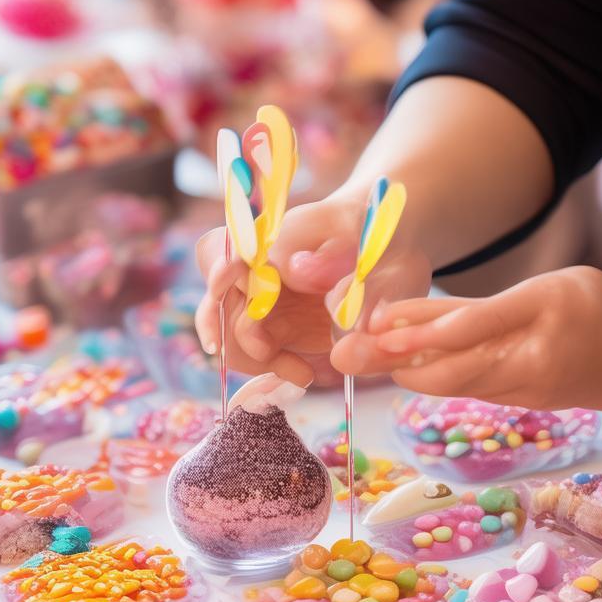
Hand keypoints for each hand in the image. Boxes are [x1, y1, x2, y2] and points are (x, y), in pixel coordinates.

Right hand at [194, 186, 432, 386]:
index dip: (217, 271)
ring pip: (232, 338)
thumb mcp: (358, 229)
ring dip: (257, 359)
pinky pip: (261, 357)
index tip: (223, 286)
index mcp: (263, 238)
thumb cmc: (367, 227)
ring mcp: (261, 304)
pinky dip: (278, 369)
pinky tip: (307, 374)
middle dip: (238, 332)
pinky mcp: (277, 332)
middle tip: (266, 350)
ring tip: (302, 371)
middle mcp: (252, 272)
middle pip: (217, 304)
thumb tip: (291, 268)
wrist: (385, 250)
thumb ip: (329, 250)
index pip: (218, 251)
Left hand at [334, 266, 601, 410]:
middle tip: (352, 352)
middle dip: (400, 361)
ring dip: (408, 372)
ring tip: (364, 357)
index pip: (476, 323)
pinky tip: (401, 369)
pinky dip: (433, 379)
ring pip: (457, 384)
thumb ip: (479, 307)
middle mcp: (536, 356)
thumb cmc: (592, 309)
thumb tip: (405, 315)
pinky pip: (470, 391)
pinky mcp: (522, 406)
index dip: (424, 329)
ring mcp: (529, 389)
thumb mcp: (547, 287)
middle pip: (456, 366)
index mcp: (547, 310)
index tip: (380, 327)